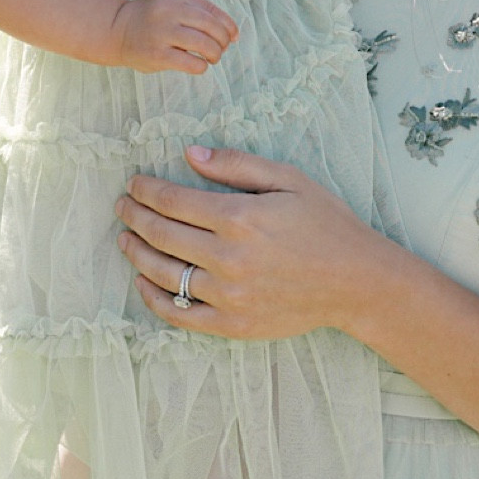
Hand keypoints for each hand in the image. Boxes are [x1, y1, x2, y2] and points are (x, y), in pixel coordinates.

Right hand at [109, 0, 237, 75]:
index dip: (228, 26)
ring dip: (215, 54)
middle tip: (220, 50)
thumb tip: (235, 34)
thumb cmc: (153, 19)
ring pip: (204, 44)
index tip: (231, 37)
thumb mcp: (175, 4)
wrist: (118, 30)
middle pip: (211, 27)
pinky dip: (201, 66)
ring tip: (212, 58)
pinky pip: (191, 63)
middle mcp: (169, 12)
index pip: (213, 11)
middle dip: (223, 42)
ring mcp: (162, 33)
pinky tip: (198, 65)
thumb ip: (203, 12)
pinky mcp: (157, 55)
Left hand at [117, 145, 382, 339]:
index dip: (146, 190)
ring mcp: (228, 294)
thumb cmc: (326, 224)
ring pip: (163, 273)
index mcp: (240, 217)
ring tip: (126, 239)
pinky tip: (144, 282)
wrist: (356, 281)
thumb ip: (237, 165)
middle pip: (161, 234)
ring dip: (136, 253)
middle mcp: (228, 257)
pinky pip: (178, 313)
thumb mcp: (289, 180)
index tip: (134, 183)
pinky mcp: (232, 323)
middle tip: (122, 206)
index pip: (173, 201)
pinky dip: (153, 298)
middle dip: (134, 216)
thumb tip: (190, 154)